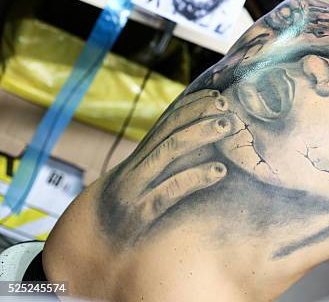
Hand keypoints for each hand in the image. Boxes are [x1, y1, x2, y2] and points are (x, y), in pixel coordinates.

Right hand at [99, 89, 245, 242]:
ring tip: (227, 127)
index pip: (166, 121)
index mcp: (140, 157)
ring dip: (199, 135)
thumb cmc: (128, 208)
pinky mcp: (140, 213)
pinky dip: (194, 178)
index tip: (216, 94)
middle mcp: (136, 166)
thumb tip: (203, 140)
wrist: (91, 243)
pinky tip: (219, 171)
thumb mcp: (142, 179)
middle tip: (228, 106)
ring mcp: (136, 187)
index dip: (191, 104)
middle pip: (169, 130)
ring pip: (168, 152)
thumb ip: (165, 160)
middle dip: (198, 113)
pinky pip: (169, 191)